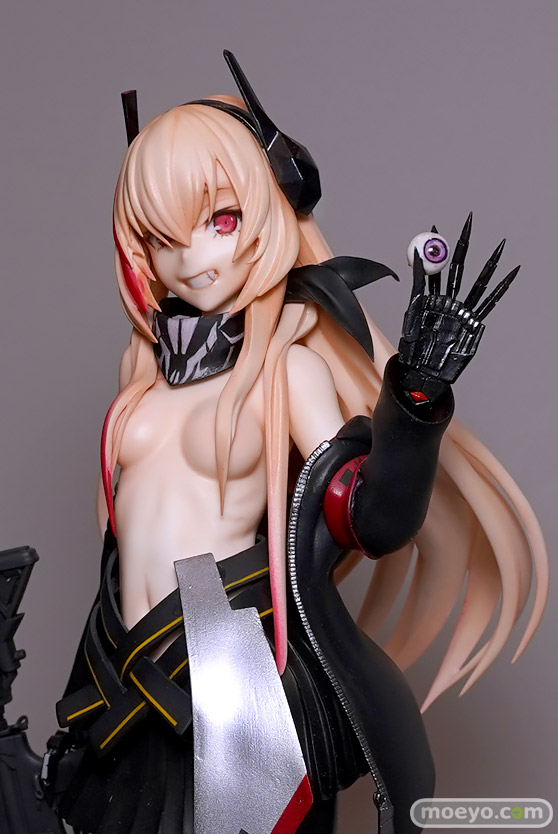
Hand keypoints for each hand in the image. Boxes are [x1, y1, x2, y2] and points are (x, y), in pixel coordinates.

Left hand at [398, 213, 518, 401]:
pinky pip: (489, 303)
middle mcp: (448, 302)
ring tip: (500, 246)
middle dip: (463, 245)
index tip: (434, 228)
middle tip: (468, 222)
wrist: (422, 371)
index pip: (433, 266)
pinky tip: (511, 273)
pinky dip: (501, 288)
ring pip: (477, 283)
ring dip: (489, 264)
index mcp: (430, 299)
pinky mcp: (472, 324)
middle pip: (457, 268)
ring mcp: (461, 311)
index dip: (434, 248)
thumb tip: (418, 258)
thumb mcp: (410, 313)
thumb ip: (418, 285)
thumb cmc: (413, 349)